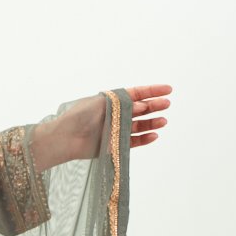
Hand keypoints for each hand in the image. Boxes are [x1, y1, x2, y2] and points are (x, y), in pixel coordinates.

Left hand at [55, 85, 172, 161]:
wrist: (66, 137)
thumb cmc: (80, 116)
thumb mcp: (103, 103)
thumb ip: (124, 103)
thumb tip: (142, 105)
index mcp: (112, 100)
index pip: (137, 93)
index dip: (153, 91)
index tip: (168, 90)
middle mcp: (115, 114)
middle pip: (140, 109)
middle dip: (155, 106)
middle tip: (167, 104)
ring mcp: (115, 130)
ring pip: (139, 125)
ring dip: (152, 123)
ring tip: (163, 121)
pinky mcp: (114, 145)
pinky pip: (133, 141)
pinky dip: (144, 138)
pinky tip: (154, 135)